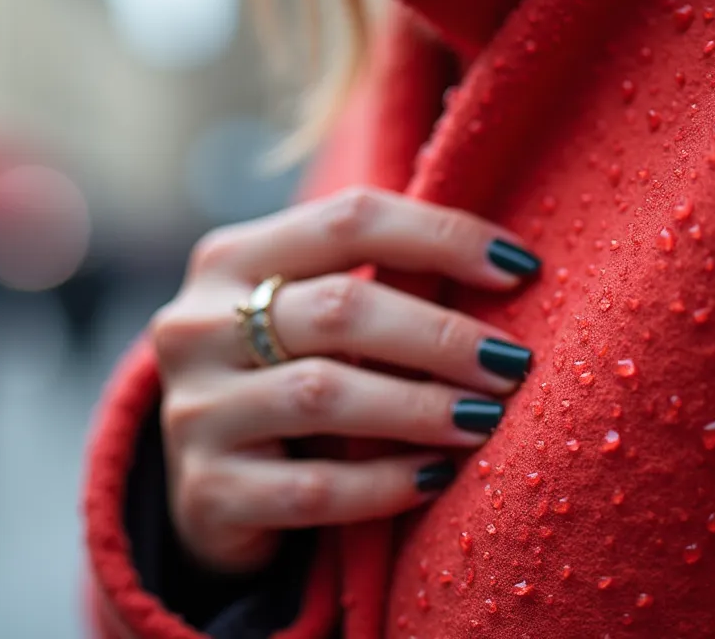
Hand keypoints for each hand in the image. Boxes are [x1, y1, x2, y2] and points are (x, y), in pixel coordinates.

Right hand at [149, 187, 539, 572]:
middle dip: (440, 335)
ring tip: (484, 418)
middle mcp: (196, 325)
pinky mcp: (208, 493)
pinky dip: (385, 483)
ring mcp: (195, 411)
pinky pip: (313, 489)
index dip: (442, 236)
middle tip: (512, 363)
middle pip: (337, 309)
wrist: (209, 484)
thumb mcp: (309, 314)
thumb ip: (376, 279)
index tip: (520, 267)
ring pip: (323, 395)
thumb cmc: (287, 376)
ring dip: (421, 406)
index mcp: (229, 258)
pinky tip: (435, 477)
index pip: (349, 220)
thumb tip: (509, 265)